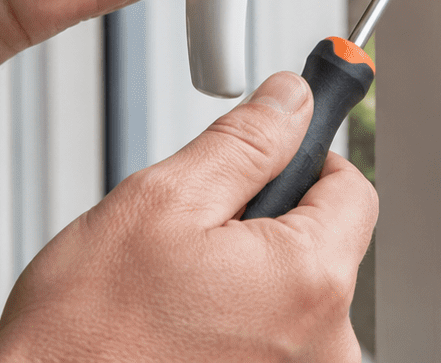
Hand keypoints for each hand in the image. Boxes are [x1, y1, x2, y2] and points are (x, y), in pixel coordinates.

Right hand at [0, 71, 376, 362]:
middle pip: (323, 241)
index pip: (353, 189)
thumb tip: (291, 101)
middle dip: (265, 219)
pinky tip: (180, 322)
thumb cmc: (87, 334)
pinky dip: (235, 316)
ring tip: (175, 284)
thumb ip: (244, 142)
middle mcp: (323, 343)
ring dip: (246, 270)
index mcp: (309, 281)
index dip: (303, 157)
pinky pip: (271, 333)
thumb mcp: (162, 200)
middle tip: (192, 230)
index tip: (266, 150)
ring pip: (292, 288)